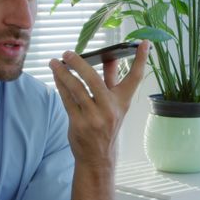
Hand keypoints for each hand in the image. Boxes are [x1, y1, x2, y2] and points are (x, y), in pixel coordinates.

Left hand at [48, 41, 149, 168]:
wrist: (98, 156)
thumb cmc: (106, 124)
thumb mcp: (114, 104)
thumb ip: (111, 79)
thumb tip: (110, 56)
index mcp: (122, 101)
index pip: (135, 78)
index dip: (141, 60)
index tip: (144, 44)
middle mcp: (110, 109)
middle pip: (94, 79)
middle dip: (79, 63)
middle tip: (68, 53)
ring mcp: (94, 118)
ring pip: (76, 89)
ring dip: (63, 73)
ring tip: (54, 62)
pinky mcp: (79, 124)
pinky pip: (67, 100)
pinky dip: (60, 85)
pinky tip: (56, 76)